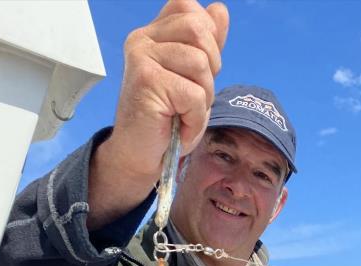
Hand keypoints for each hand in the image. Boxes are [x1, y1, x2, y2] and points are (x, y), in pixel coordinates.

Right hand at [107, 0, 228, 181]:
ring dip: (203, 98)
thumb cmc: (167, 121)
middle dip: (210, 70)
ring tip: (183, 113)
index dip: (208, 36)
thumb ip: (206, 45)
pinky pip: (194, 94)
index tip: (197, 71)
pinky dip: (195, 118)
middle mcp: (143, 40)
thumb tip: (220, 9)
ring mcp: (142, 58)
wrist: (141, 156)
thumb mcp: (193, 79)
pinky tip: (180, 127)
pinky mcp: (147, 81)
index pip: (188, 7)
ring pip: (200, 63)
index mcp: (154, 34)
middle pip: (199, 30)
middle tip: (192, 97)